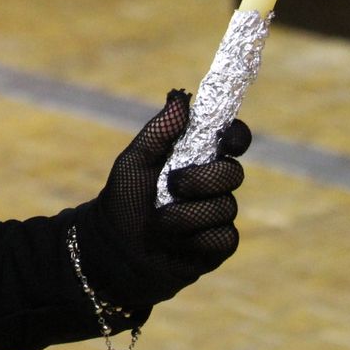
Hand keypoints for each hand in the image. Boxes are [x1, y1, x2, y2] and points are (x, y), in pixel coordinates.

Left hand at [80, 90, 249, 306]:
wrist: (113, 252)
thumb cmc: (122, 202)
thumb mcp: (134, 163)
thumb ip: (158, 131)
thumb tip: (180, 96)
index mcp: (195, 158)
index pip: (232, 139)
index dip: (236, 136)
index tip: (226, 140)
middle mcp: (212, 185)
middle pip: (233, 172)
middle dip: (202, 179)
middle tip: (172, 185)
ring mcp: (216, 215)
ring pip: (226, 207)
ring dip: (188, 214)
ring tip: (161, 222)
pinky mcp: (216, 247)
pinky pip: (225, 238)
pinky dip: (198, 239)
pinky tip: (178, 243)